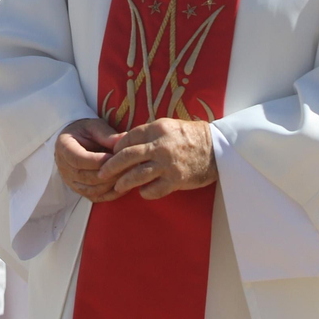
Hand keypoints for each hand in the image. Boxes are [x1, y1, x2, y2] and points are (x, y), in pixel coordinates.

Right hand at [55, 118, 125, 202]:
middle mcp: (64, 168)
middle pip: (86, 177)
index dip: (98, 161)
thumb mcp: (94, 126)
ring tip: (128, 174)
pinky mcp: (80, 190)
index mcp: (64, 148)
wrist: (75, 141)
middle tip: (128, 166)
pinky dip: (111, 194)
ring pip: (92, 190)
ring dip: (112, 184)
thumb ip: (107, 134)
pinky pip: (96, 197)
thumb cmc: (85, 131)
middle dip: (109, 173)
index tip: (116, 157)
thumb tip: (124, 139)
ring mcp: (71, 182)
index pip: (78, 159)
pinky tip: (124, 185)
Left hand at [96, 118, 216, 199]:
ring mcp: (168, 164)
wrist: (216, 149)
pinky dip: (145, 192)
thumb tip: (124, 142)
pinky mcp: (176, 180)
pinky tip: (143, 192)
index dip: (116, 148)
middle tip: (102, 173)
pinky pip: (153, 190)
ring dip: (124, 182)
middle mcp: (160, 146)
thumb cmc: (190, 137)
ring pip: (136, 175)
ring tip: (117, 187)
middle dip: (111, 166)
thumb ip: (148, 134)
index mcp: (157, 129)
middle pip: (127, 156)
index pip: (128, 139)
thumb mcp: (168, 126)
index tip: (111, 155)